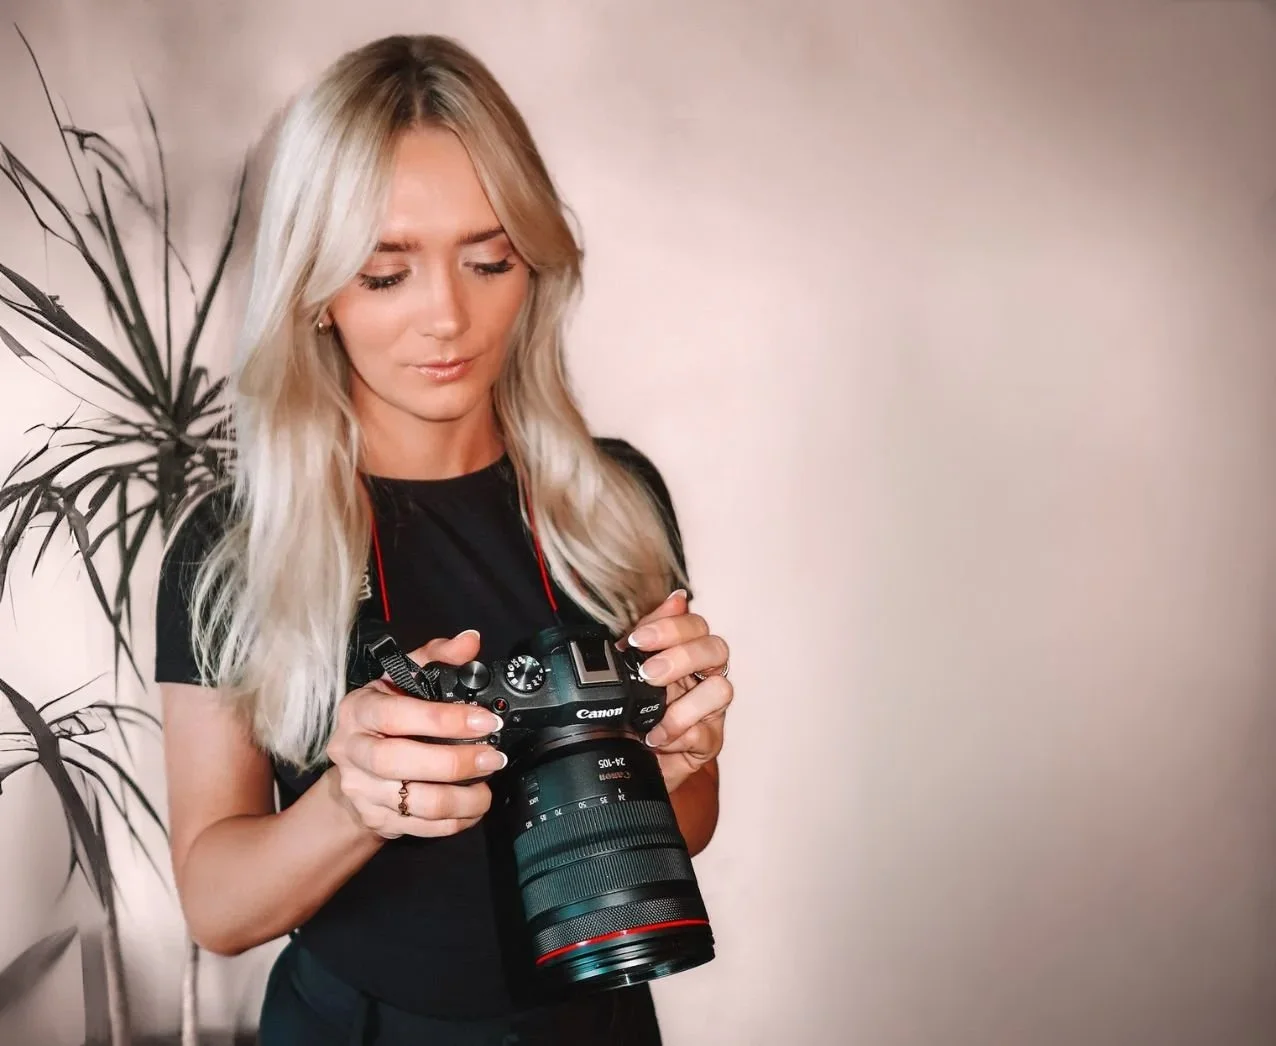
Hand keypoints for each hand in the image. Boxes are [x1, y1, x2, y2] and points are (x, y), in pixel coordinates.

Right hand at [325, 629, 505, 839]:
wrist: (355, 766)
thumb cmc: (386, 714)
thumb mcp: (404, 679)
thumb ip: (437, 657)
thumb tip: (470, 641)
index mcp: (360, 709)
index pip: (397, 714)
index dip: (443, 720)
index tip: (485, 721)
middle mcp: (353, 749)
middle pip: (397, 762)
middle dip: (453, 763)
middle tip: (491, 758)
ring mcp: (360, 789)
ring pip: (412, 802)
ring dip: (460, 799)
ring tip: (487, 789)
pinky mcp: (374, 818)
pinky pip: (419, 827)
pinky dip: (454, 822)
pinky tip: (473, 808)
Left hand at [620, 590, 732, 793]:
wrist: (627, 760)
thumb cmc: (633, 712)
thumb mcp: (631, 670)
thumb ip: (651, 634)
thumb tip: (678, 598)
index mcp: (684, 653)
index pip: (694, 625)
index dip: (670, 626)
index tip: (638, 639)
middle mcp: (703, 676)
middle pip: (716, 649)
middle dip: (682, 657)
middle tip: (649, 674)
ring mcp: (710, 710)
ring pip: (723, 689)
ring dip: (686, 703)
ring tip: (655, 717)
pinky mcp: (710, 742)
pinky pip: (707, 733)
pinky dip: (679, 735)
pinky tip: (657, 738)